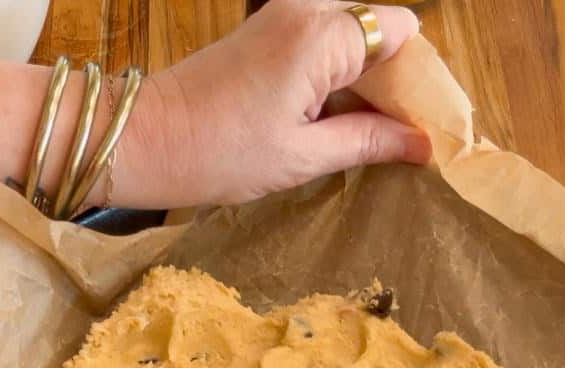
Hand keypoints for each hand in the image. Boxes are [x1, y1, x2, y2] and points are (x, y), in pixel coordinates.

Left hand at [118, 1, 429, 207]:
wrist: (141, 139)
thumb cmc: (214, 153)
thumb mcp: (301, 157)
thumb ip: (369, 141)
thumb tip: (423, 144)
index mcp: (318, 35)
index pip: (400, 31)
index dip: (415, 77)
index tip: (419, 124)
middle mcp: (302, 9)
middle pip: (377, 28)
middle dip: (392, 78)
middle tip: (396, 135)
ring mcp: (279, 14)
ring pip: (350, 34)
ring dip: (363, 78)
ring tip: (363, 132)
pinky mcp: (262, 29)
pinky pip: (319, 41)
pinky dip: (334, 74)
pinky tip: (331, 117)